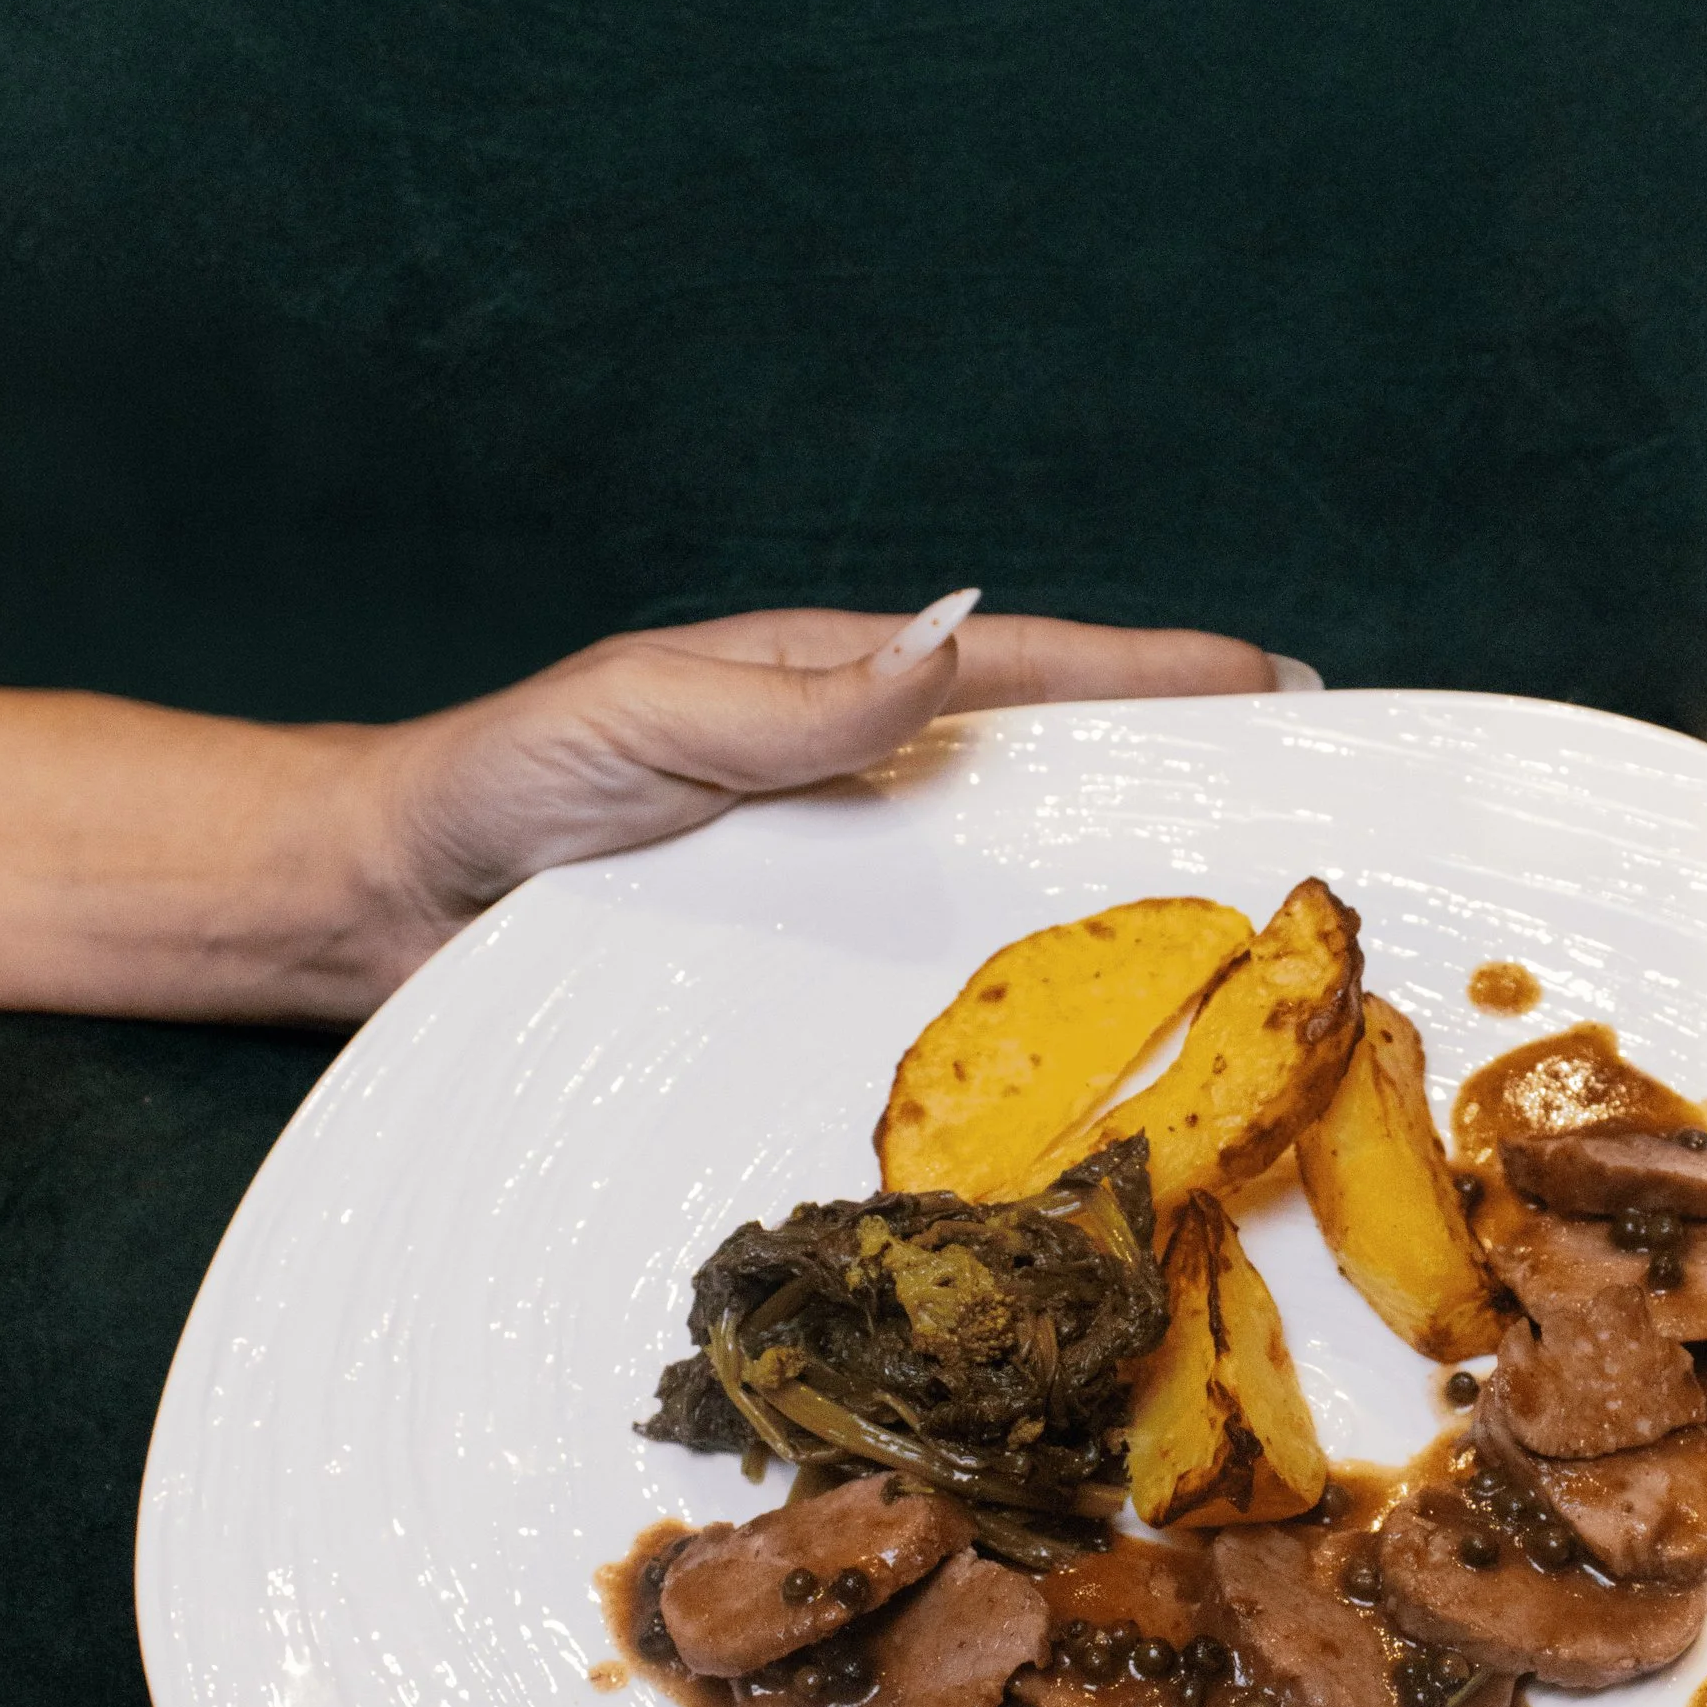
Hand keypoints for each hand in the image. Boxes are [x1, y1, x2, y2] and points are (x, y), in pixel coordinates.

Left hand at [0, 597, 1287, 1022]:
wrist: (383, 909)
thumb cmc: (505, 783)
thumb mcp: (644, 713)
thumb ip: (797, 697)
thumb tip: (955, 638)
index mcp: (835, 695)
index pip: (1028, 673)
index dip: (1158, 679)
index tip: (1287, 682)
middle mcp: (858, 793)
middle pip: (1050, 782)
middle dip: (1183, 788)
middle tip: (1324, 816)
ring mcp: (838, 894)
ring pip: (1009, 895)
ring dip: (1123, 911)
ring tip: (1254, 943)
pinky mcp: (801, 988)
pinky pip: (931, 997)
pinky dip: (1022, 1018)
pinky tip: (1093, 1068)